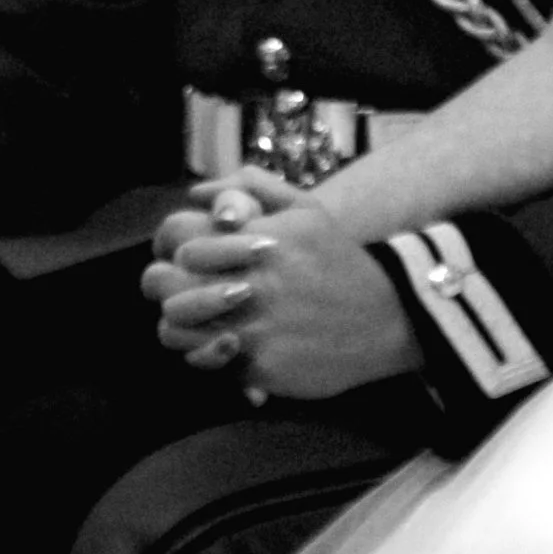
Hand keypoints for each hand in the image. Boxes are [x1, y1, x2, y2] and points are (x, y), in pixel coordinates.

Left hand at [144, 169, 422, 397]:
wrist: (388, 319)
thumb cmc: (338, 262)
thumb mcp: (306, 211)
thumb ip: (253, 188)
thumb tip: (198, 192)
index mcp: (257, 241)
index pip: (180, 239)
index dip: (172, 249)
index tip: (183, 259)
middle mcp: (252, 283)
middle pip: (166, 285)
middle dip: (164, 287)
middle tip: (176, 292)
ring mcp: (255, 327)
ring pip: (176, 329)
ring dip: (180, 325)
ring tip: (198, 321)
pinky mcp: (261, 365)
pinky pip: (209, 361)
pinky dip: (212, 356)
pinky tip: (230, 346)